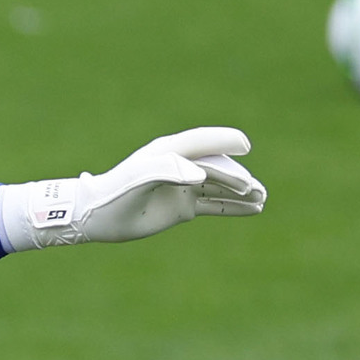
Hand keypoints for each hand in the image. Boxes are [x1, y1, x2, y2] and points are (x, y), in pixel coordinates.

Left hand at [18, 128, 265, 245]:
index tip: (244, 145)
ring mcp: (183, 186)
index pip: (202, 142)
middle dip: (237, 177)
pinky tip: (254, 210)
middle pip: (216, 167)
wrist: (96, 219)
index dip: (224, 141)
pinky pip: (214, 205)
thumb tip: (201, 174)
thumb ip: (166, 171)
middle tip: (254, 190)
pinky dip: (234, 207)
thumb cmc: (113, 195)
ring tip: (263, 199)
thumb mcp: (136, 181)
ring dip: (242, 192)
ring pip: (219, 186)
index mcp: (168, 152)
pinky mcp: (183, 206)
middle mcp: (179, 166)